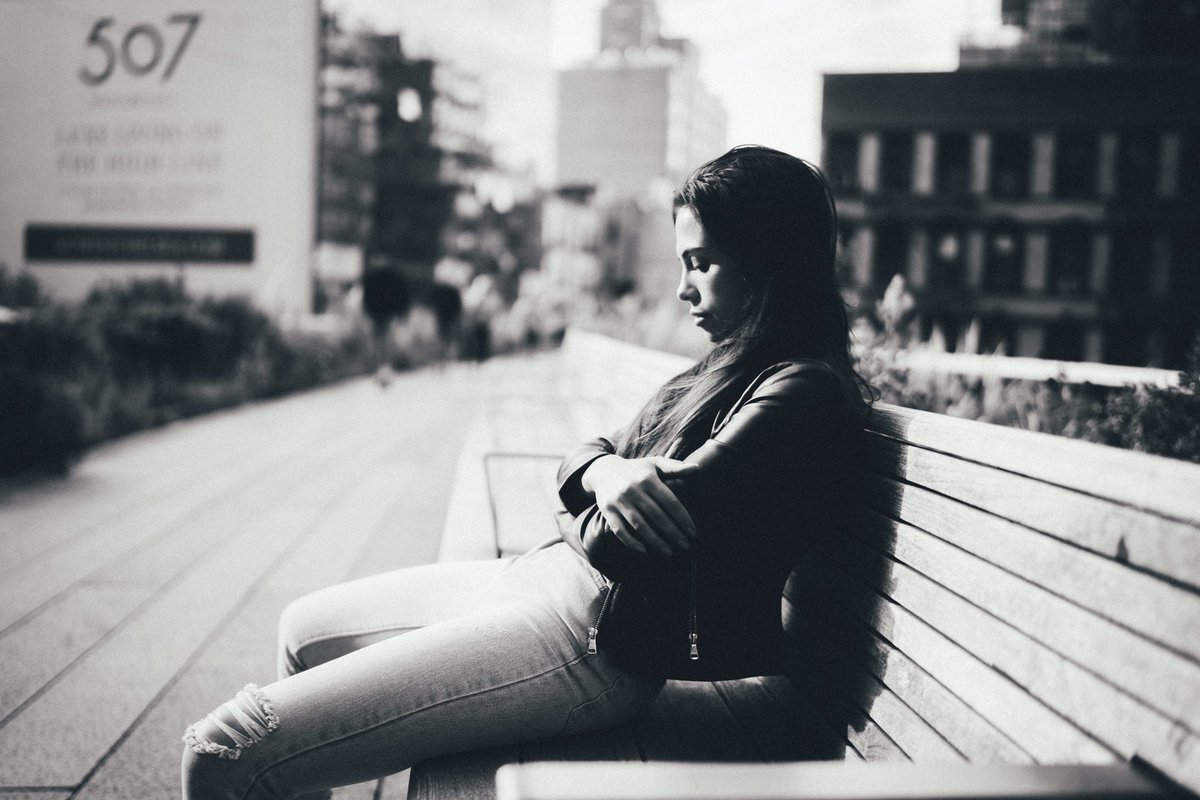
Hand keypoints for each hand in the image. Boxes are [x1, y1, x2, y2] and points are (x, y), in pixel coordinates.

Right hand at [581, 455, 699, 554]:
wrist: (603, 471)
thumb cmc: (637, 470)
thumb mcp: (655, 464)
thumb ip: (675, 467)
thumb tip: (697, 468)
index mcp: (648, 479)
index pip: (670, 502)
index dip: (683, 518)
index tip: (692, 532)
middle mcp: (633, 490)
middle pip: (657, 516)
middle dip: (673, 533)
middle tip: (685, 546)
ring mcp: (619, 501)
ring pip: (640, 525)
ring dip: (656, 541)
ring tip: (669, 551)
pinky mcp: (607, 511)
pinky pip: (619, 530)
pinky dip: (631, 542)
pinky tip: (644, 550)